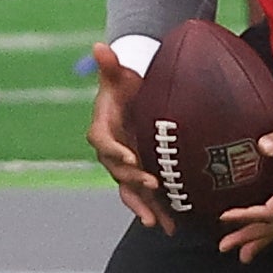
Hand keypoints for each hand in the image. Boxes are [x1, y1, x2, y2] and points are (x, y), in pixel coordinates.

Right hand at [86, 42, 169, 230]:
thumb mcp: (118, 76)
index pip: (104, 144)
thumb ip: (109, 64)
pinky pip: (146, 197)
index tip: (130, 158)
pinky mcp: (140, 176)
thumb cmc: (124, 87)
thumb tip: (100, 45)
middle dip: (135, 181)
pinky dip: (158, 211)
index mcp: (102, 131)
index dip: (116, 152)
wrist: (132, 102)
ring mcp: (126, 168)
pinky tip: (173, 226)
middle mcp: (111, 154)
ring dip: (145, 207)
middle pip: (119, 172)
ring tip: (158, 222)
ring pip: (132, 192)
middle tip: (153, 185)